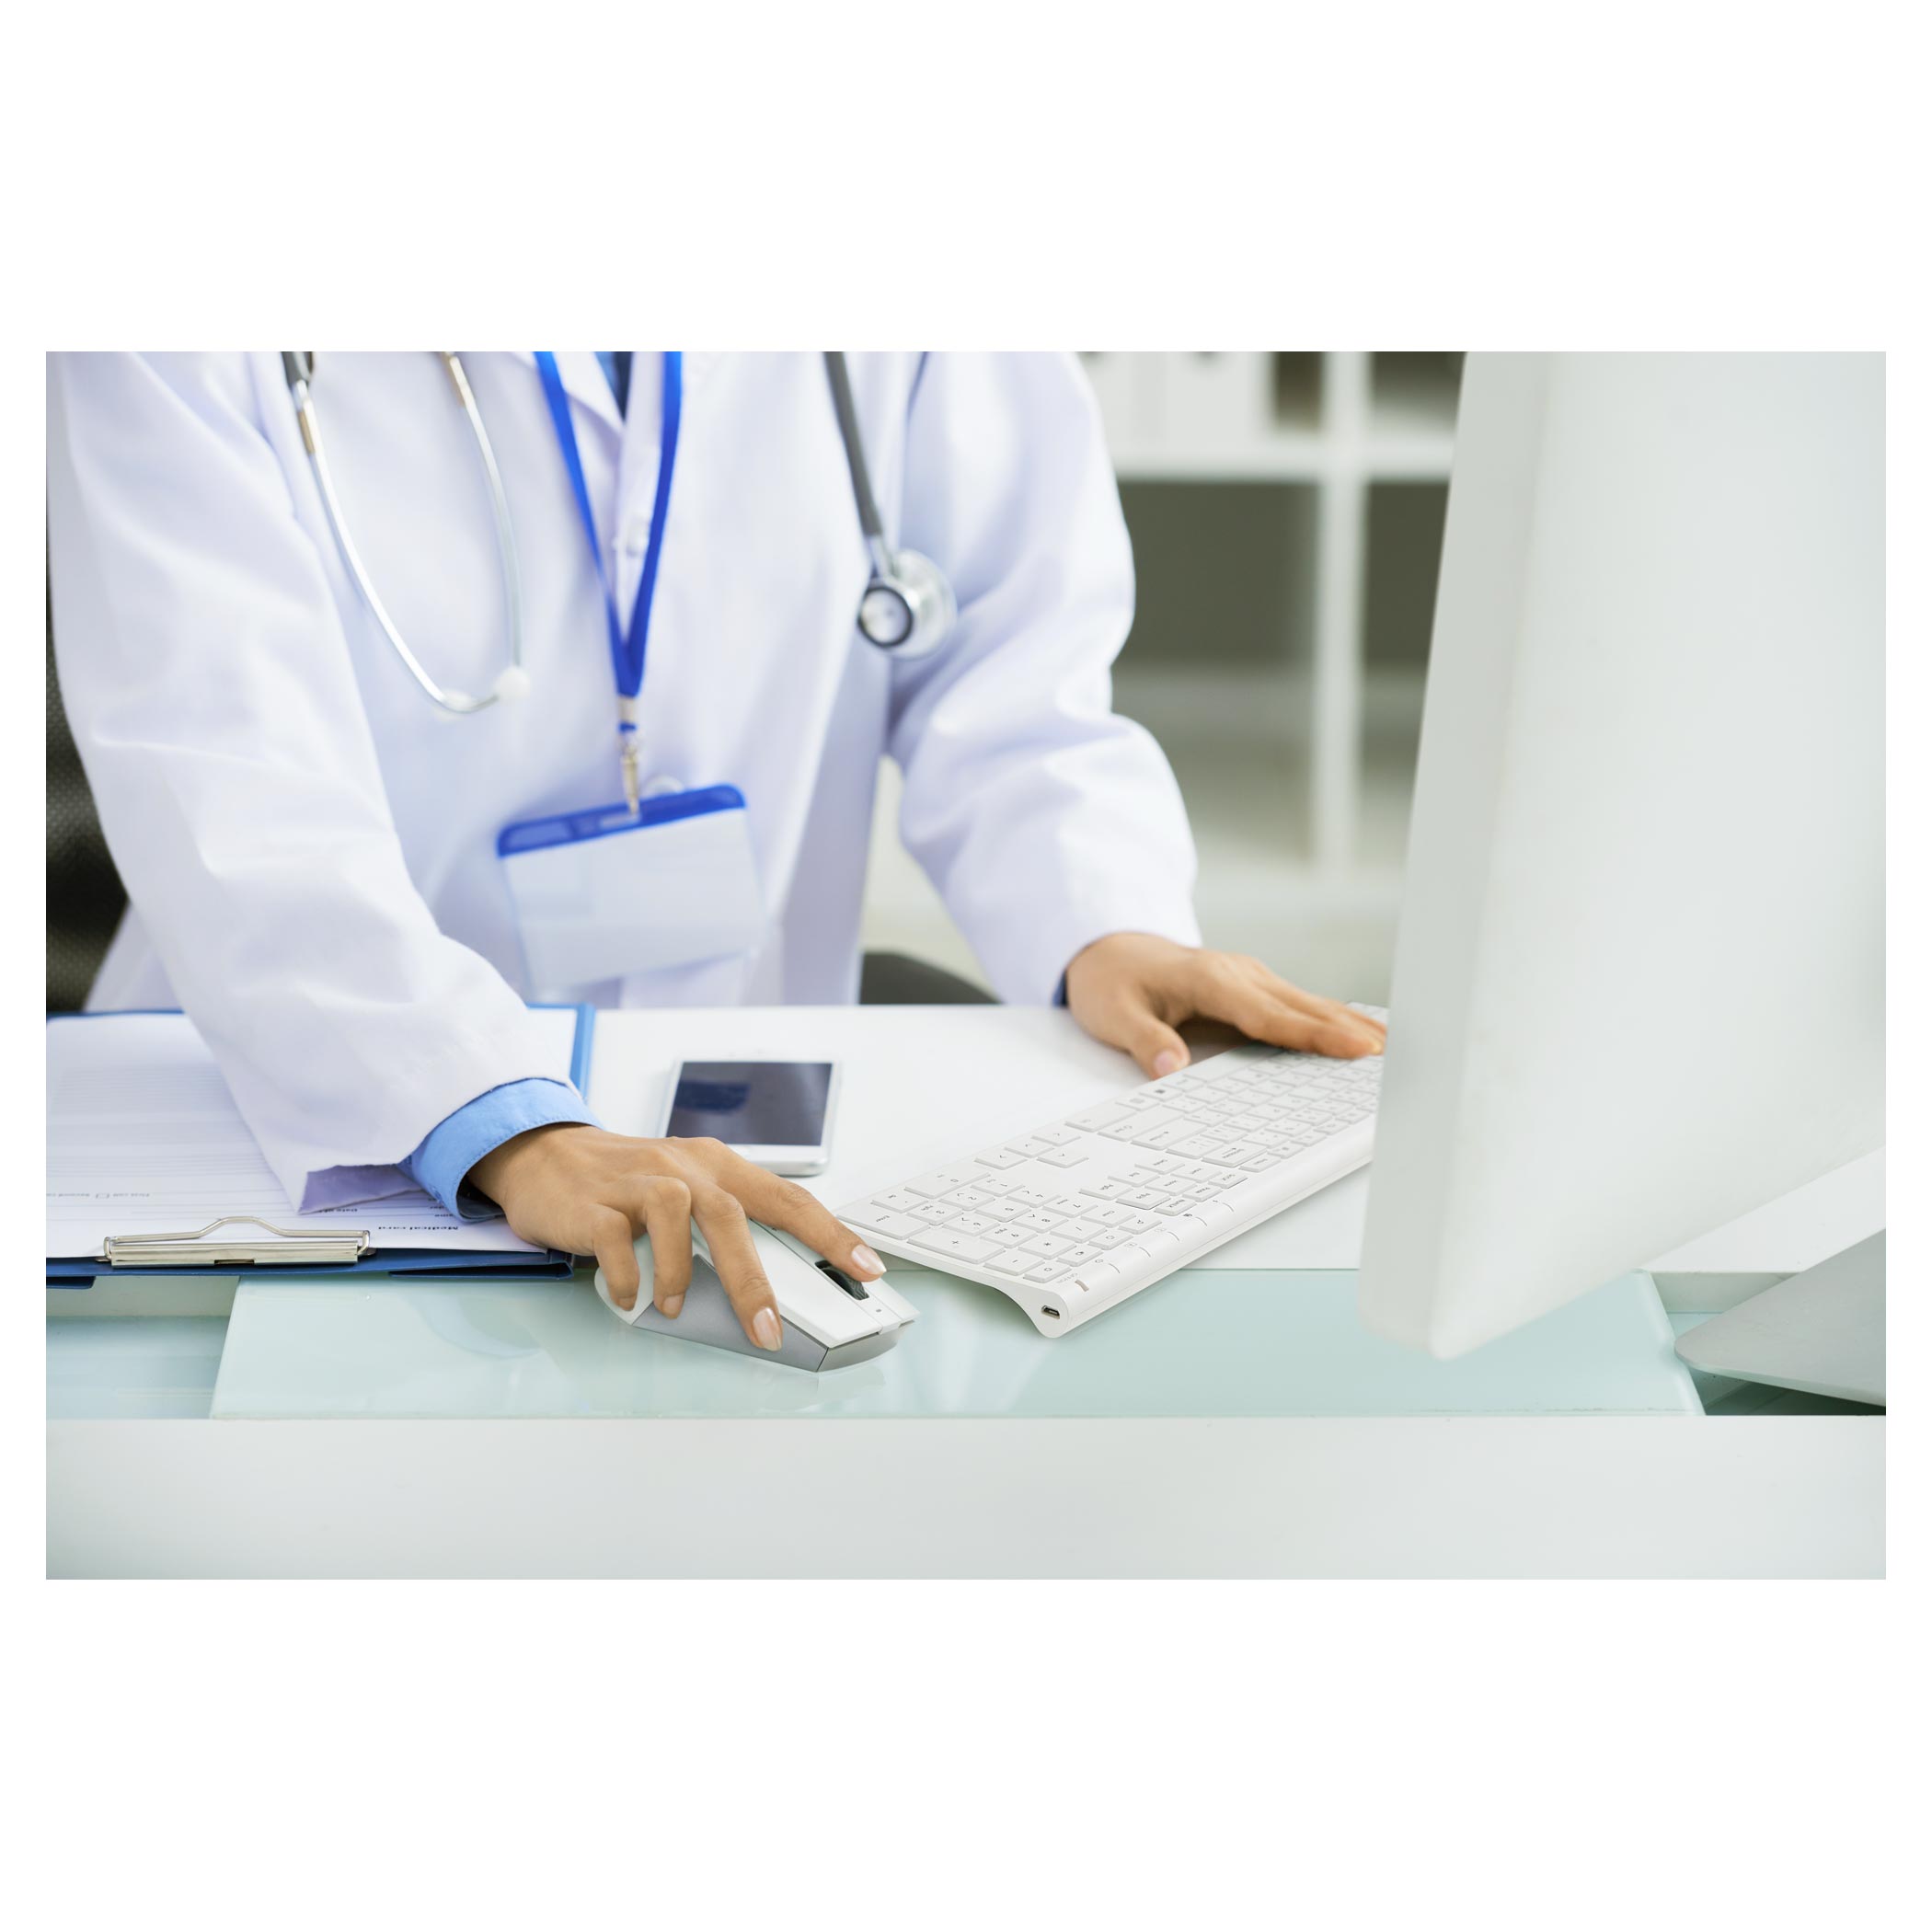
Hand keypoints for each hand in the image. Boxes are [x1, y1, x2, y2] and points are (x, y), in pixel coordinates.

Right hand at [469, 1126, 885, 1350]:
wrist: (544, 1153)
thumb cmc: (628, 1179)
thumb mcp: (686, 1185)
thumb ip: (723, 1223)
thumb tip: (768, 1287)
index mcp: (716, 1165)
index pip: (787, 1198)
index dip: (831, 1233)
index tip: (868, 1268)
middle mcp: (683, 1168)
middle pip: (730, 1217)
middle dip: (752, 1280)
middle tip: (768, 1329)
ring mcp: (636, 1181)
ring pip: (674, 1218)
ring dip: (679, 1272)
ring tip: (674, 1306)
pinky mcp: (593, 1204)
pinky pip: (615, 1241)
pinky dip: (626, 1275)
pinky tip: (628, 1296)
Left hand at [1064, 932, 1386, 1076]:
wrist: (1106, 951)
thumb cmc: (1111, 984)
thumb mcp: (1115, 1016)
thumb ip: (1145, 1042)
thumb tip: (1171, 1068)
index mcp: (1212, 981)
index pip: (1272, 1016)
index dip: (1316, 1035)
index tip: (1356, 1049)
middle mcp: (1239, 974)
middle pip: (1303, 1007)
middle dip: (1350, 1030)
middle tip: (1395, 1055)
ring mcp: (1248, 977)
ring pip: (1306, 1003)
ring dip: (1347, 1023)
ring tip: (1391, 1047)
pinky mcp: (1250, 986)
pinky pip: (1295, 1005)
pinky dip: (1327, 1019)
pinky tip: (1355, 1033)